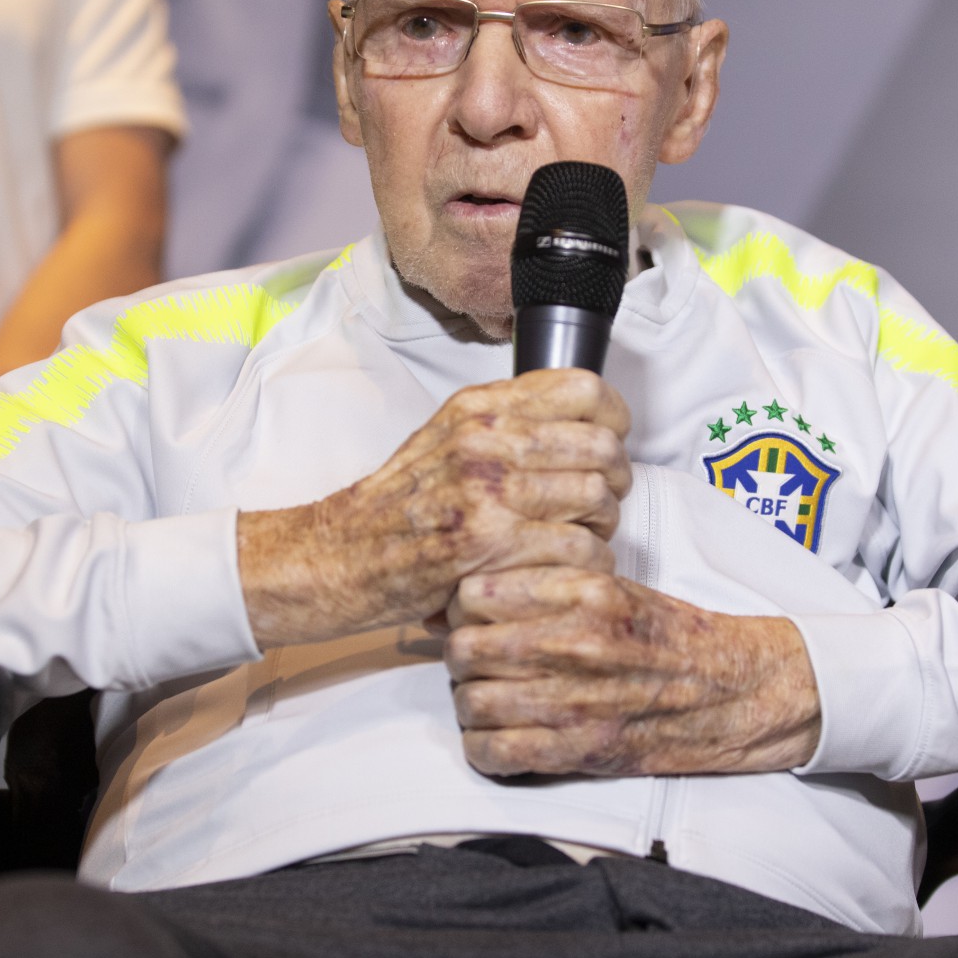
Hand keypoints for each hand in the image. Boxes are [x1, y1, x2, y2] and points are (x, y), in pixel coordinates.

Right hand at [237, 368, 631, 649]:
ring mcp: (487, 493)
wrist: (340, 555)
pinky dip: (587, 563)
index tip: (611, 440)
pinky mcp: (488, 545)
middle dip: (617, 479)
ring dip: (603, 524)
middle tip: (604, 500)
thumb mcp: (446, 437)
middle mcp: (484, 441)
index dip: (615, 418)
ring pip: (597, 498)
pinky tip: (567, 568)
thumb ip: (505, 421)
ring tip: (584, 536)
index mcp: (479, 408)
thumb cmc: (399, 506)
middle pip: (600, 446)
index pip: (583, 388)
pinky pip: (578, 548)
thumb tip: (577, 416)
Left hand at [442, 565, 819, 777]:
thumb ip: (549, 585)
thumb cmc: (673, 637)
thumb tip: (471, 594)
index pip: (475, 592)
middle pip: (463, 648)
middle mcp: (576, 642)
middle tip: (477, 663)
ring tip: (490, 700)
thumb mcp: (615, 585)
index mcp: (585, 590)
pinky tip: (502, 740)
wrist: (740, 691)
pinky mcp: (584, 751)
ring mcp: (578, 700)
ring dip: (471, 704)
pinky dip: (485, 750)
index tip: (473, 616)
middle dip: (460, 657)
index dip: (464, 606)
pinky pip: (496, 753)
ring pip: (470, 701)